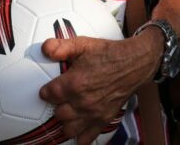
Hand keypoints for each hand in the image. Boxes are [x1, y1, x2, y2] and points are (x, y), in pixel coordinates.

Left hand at [39, 34, 158, 143]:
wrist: (134, 63)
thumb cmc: (108, 53)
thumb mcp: (83, 44)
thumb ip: (61, 46)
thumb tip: (45, 49)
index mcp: (74, 83)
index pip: (48, 94)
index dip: (46, 91)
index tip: (48, 89)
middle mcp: (82, 102)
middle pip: (57, 114)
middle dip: (56, 107)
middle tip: (60, 99)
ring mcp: (93, 113)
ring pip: (69, 129)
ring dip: (66, 122)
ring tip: (69, 112)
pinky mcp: (104, 120)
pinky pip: (87, 138)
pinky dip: (80, 137)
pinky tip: (78, 129)